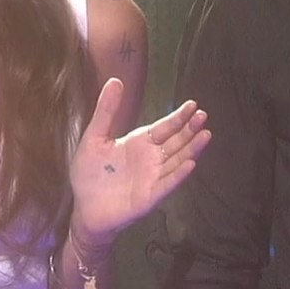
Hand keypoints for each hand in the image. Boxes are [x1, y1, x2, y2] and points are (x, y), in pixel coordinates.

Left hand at [69, 78, 210, 247]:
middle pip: (176, 141)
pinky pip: (167, 184)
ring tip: (206, 135)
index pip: (164, 127)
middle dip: (190, 129)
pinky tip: (190, 164)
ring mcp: (153, 178)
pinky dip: (179, 174)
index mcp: (139, 143)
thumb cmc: (89, 173)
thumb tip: (115, 80)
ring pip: (177, 160)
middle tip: (202, 115)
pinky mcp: (150, 196)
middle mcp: (151, 159)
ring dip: (192, 149)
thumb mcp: (94, 137)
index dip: (178, 117)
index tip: (192, 105)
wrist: (84, 208)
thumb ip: (106, 111)